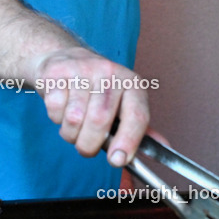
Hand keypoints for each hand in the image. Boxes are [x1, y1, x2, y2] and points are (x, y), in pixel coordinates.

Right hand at [31, 47, 149, 166]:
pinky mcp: (58, 72)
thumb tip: (164, 147)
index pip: (137, 116)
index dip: (129, 142)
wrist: (66, 58)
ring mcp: (83, 70)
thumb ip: (140, 127)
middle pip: (100, 120)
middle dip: (89, 144)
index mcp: (132, 84)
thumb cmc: (97, 89)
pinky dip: (56, 119)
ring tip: (73, 127)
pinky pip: (55, 109)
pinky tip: (62, 109)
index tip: (118, 160)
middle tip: (86, 147)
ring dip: (71, 133)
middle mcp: (110, 73)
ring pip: (75, 118)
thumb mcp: (123, 103)